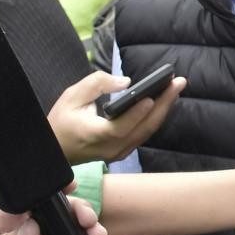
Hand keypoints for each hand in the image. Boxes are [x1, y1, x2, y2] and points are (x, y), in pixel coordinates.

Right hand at [48, 70, 185, 163]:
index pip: (121, 127)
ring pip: (147, 131)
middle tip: (179, 82)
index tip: (153, 96)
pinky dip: (155, 117)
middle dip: (164, 103)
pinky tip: (164, 101)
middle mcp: (112, 148)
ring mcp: (119, 152)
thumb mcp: (72, 96)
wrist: (55, 151)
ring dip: (164, 109)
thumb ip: (97, 84)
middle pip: (144, 128)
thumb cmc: (62, 121)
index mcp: (96, 136)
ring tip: (176, 87)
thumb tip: (125, 82)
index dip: (137, 113)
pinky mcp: (124, 151)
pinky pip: (144, 133)